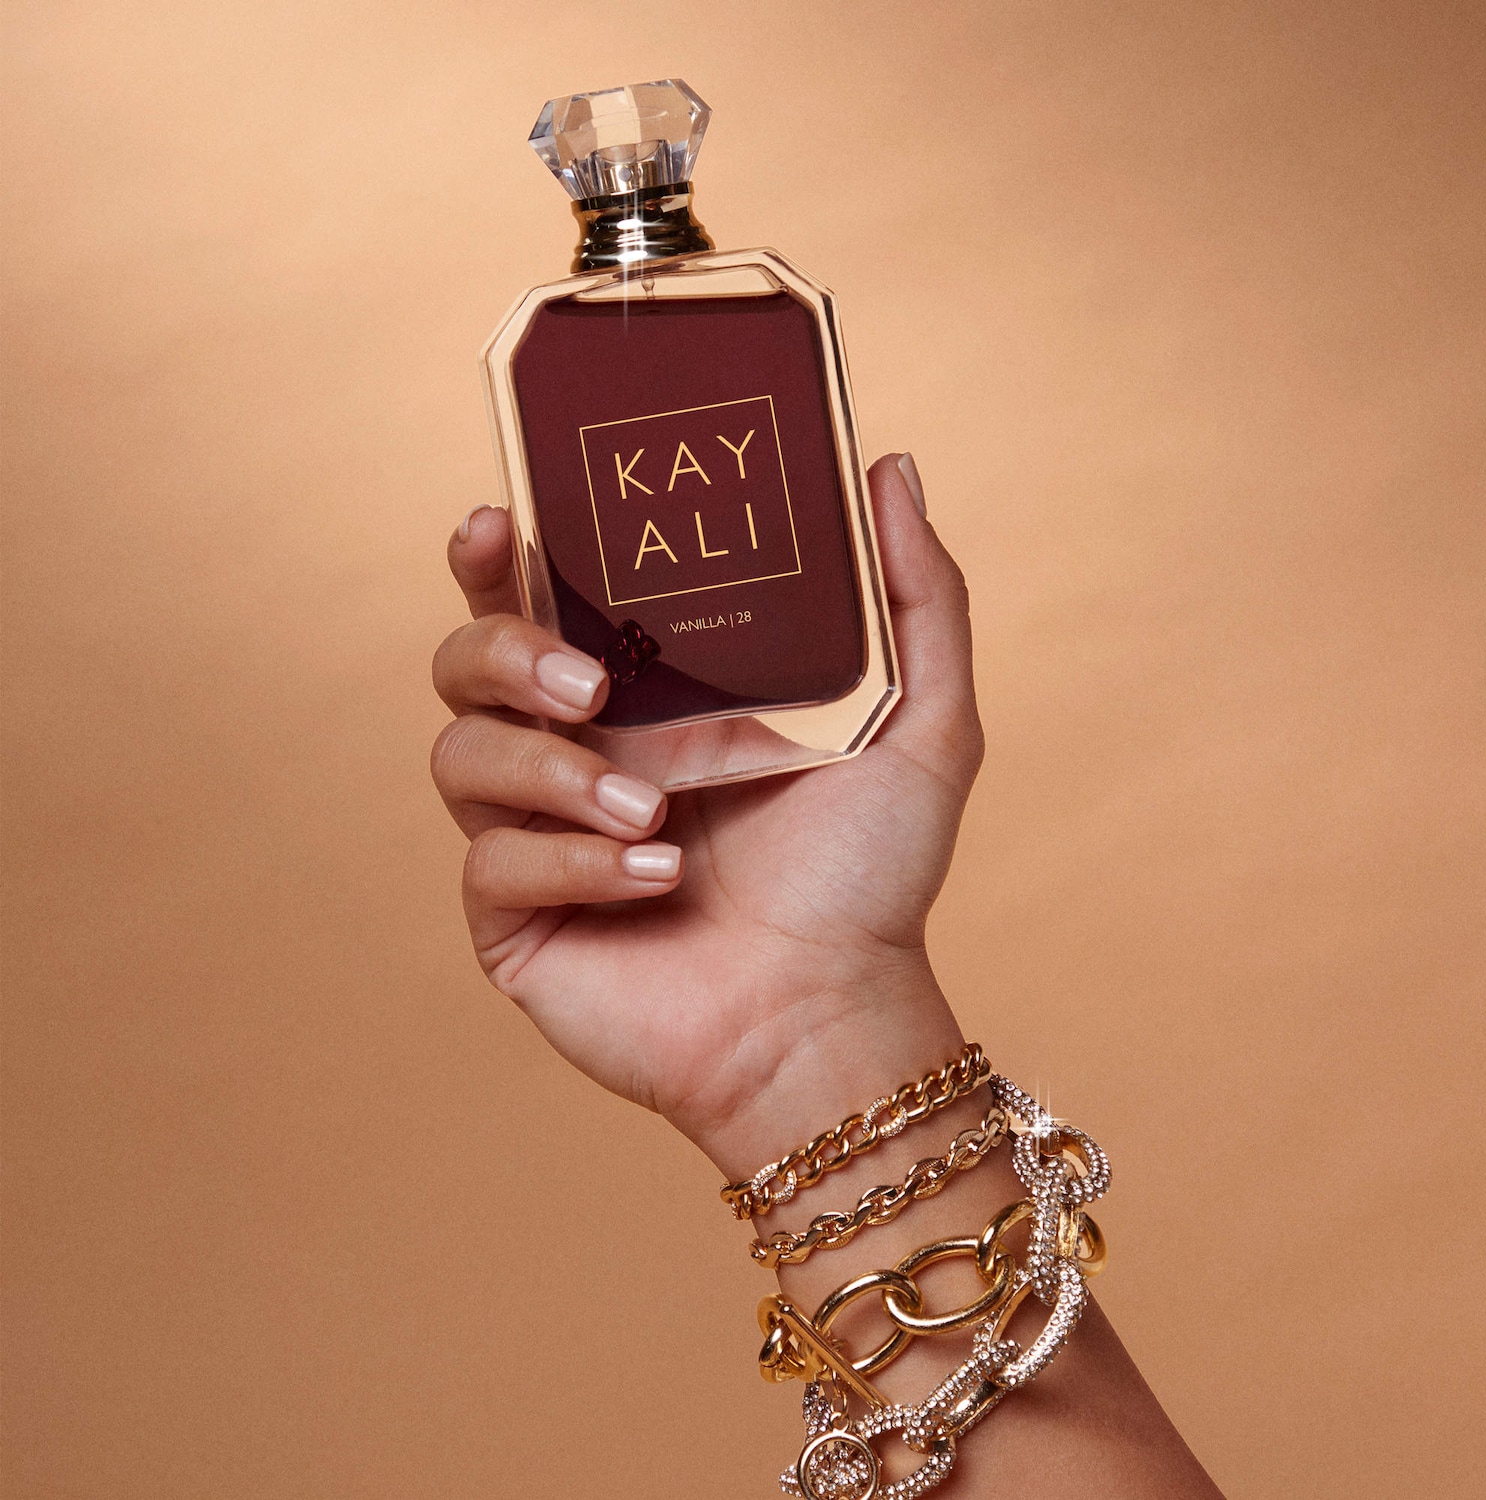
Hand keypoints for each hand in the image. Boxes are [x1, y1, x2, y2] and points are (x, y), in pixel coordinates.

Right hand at [430, 454, 982, 1171]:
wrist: (828, 1018)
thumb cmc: (868, 876)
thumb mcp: (921, 724)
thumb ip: (916, 596)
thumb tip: (887, 464)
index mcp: (646, 693)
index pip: (539, 599)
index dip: (495, 555)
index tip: (501, 522)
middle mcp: (579, 751)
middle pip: (466, 660)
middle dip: (504, 650)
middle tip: (589, 683)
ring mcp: (540, 836)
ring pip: (461, 757)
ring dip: (551, 772)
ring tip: (650, 809)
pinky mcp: (515, 917)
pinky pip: (490, 863)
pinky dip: (571, 864)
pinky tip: (655, 881)